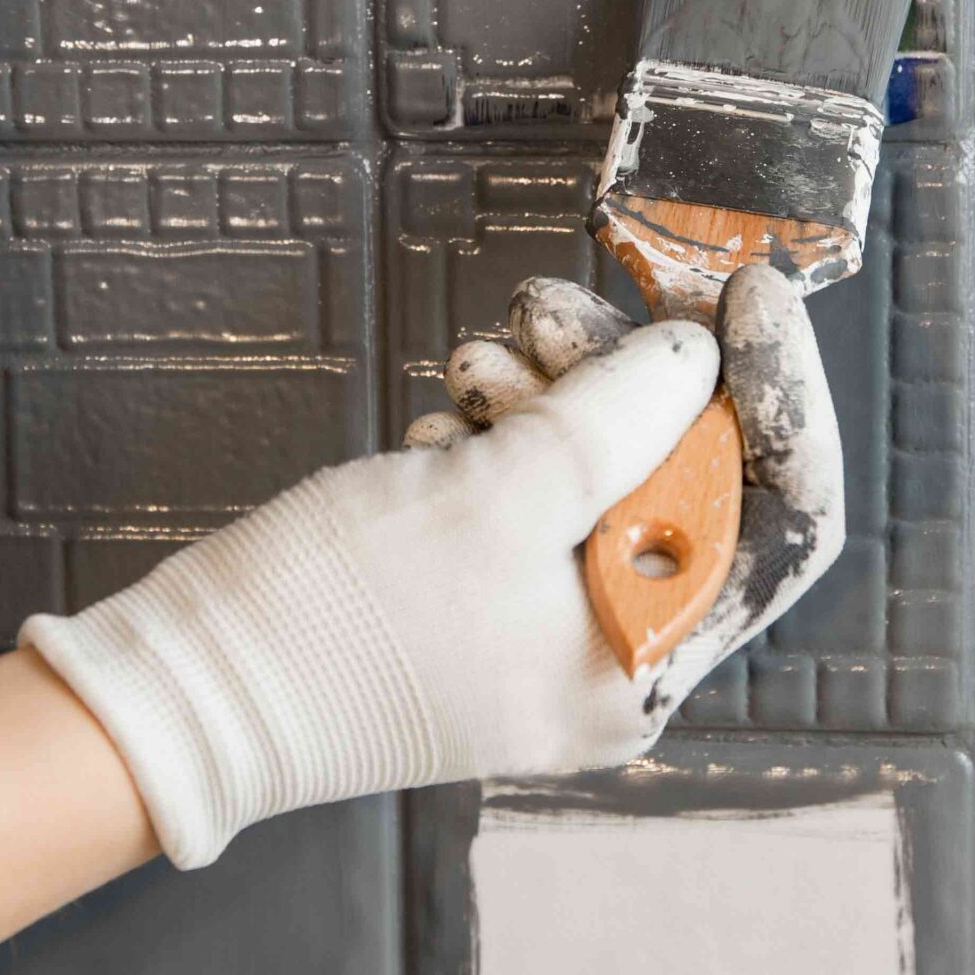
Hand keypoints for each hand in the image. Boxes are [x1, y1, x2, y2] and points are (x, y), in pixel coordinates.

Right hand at [21, 263, 843, 867]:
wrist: (187, 682)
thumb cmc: (335, 620)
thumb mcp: (496, 496)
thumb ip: (617, 419)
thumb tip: (696, 359)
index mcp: (646, 663)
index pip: (786, 518)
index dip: (785, 394)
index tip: (749, 293)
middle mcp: (612, 654)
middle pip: (691, 476)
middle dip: (630, 376)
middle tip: (559, 311)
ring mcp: (546, 624)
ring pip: (605, 468)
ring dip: (554, 391)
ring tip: (480, 363)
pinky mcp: (483, 591)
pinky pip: (535, 486)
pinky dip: (503, 432)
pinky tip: (447, 420)